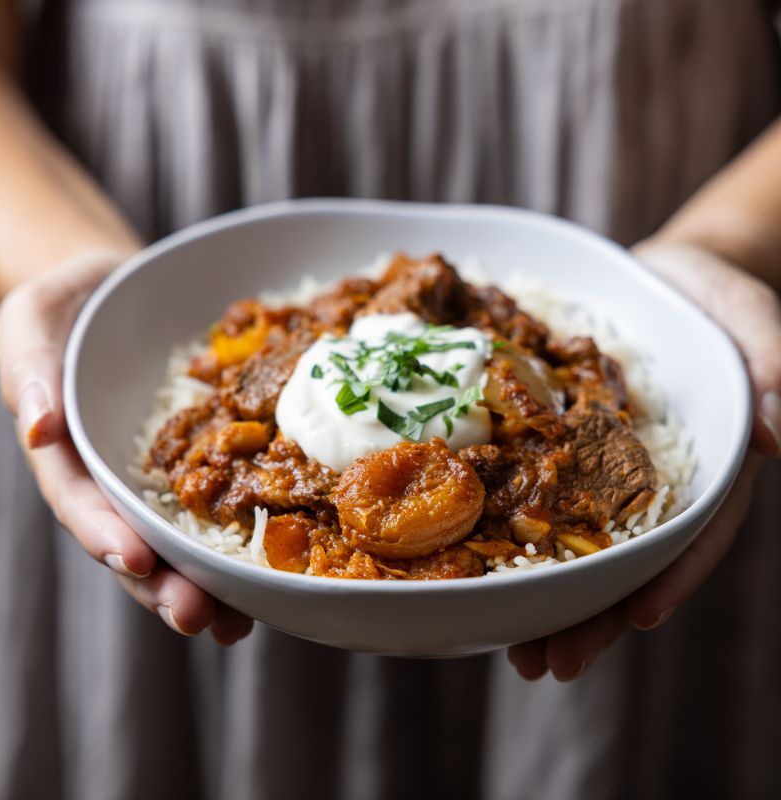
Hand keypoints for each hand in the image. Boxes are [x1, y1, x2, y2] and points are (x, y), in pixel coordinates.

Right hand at [0, 251, 253, 644]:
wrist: (118, 290)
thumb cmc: (66, 306)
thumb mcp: (33, 326)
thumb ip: (31, 374)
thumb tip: (39, 427)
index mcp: (72, 455)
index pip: (83, 505)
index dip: (106, 537)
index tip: (137, 562)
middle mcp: (118, 478)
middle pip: (136, 542)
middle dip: (166, 586)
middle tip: (203, 621)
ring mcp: (161, 474)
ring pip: (183, 538)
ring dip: (209, 583)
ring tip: (241, 623)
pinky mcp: (203, 455)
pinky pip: (225, 496)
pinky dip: (247, 533)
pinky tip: (275, 564)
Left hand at [508, 241, 780, 679]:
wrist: (669, 278)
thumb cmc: (720, 300)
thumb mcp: (754, 323)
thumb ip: (774, 368)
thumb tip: (777, 438)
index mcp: (705, 467)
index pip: (695, 531)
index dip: (671, 576)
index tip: (637, 617)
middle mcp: (650, 481)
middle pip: (625, 558)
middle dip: (590, 613)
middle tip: (546, 663)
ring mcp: (604, 468)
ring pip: (577, 543)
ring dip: (544, 595)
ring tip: (510, 646)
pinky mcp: (564, 444)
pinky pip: (535, 490)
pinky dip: (509, 529)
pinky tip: (477, 564)